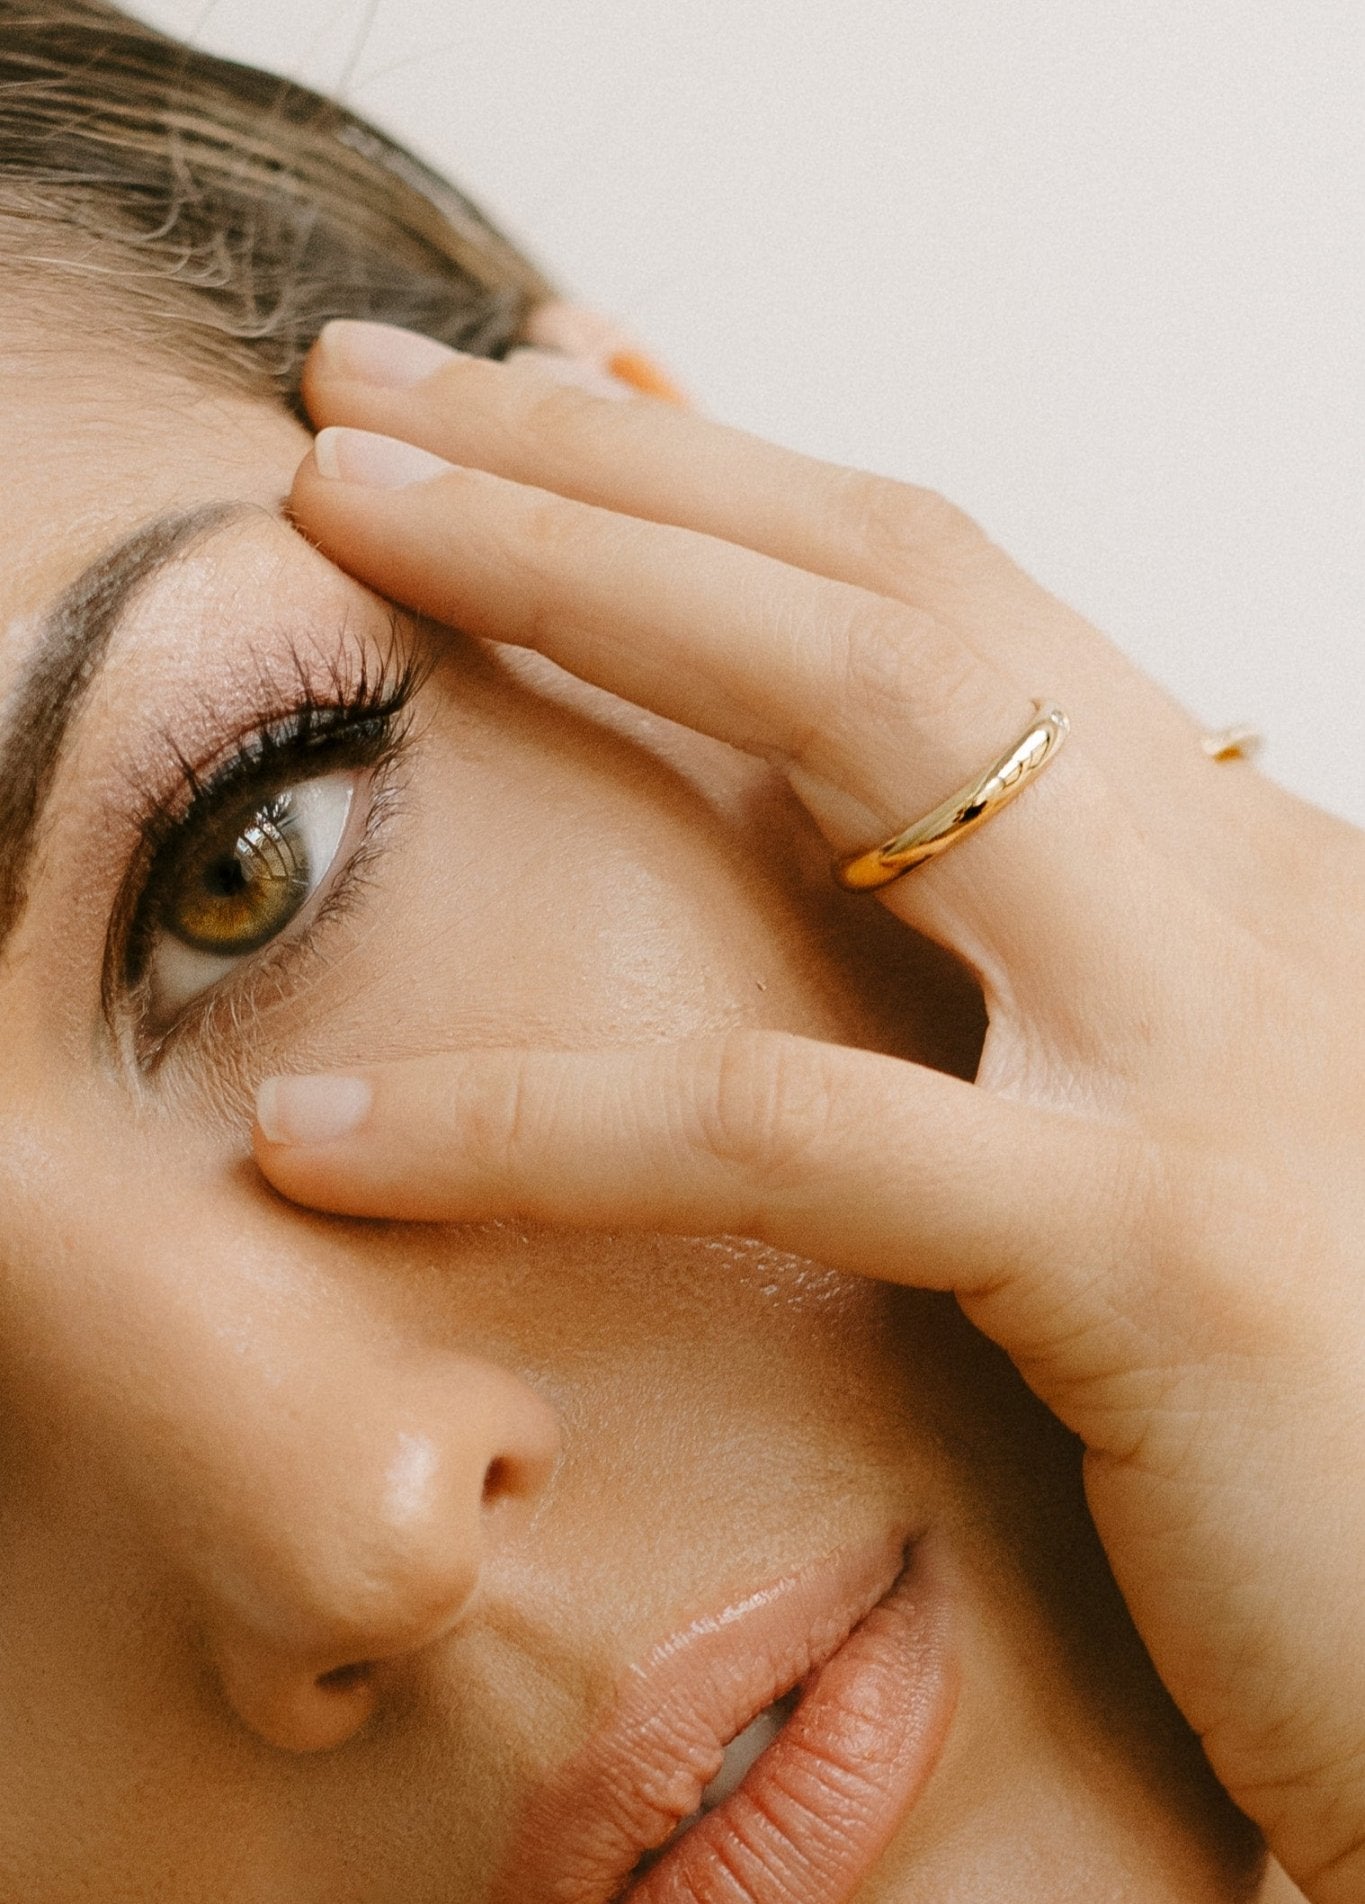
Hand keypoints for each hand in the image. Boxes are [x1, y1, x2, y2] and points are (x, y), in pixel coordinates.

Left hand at [257, 321, 1364, 1903]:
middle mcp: (1253, 905)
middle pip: (893, 583)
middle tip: (366, 379)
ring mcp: (1219, 1052)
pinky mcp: (1163, 1251)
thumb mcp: (1165, 1178)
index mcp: (1247, 884)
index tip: (546, 384)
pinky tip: (324, 1139)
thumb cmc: (1320, 1461)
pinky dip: (532, 1121)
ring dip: (564, 593)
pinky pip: (787, 1134)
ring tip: (322, 538)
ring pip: (859, 732)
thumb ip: (1028, 1027)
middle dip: (608, 457)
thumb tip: (854, 927)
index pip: (962, 603)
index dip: (732, 478)